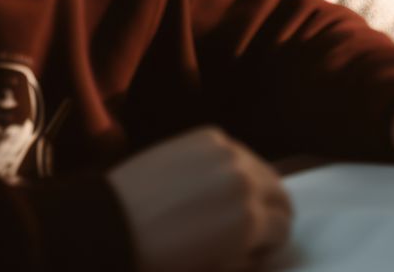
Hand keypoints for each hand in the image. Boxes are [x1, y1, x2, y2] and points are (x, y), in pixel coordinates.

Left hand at [107, 127, 291, 271]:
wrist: (110, 223)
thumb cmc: (157, 260)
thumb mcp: (211, 271)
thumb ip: (243, 258)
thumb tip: (256, 248)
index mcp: (248, 221)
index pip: (283, 228)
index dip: (269, 244)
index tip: (253, 250)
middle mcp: (245, 180)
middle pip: (281, 193)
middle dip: (270, 212)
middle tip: (247, 228)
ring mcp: (228, 152)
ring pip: (262, 168)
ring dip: (253, 186)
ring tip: (223, 204)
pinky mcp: (209, 135)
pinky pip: (235, 151)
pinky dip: (230, 166)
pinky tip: (204, 182)